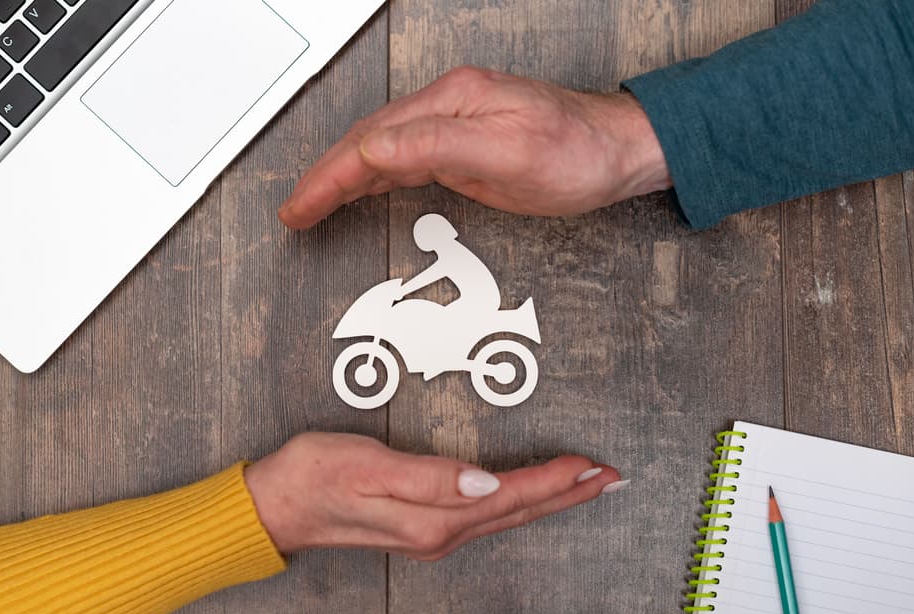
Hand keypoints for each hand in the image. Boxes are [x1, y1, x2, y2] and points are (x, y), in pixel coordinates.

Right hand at [244, 432, 625, 560]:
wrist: (278, 505)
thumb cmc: (317, 476)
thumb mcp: (368, 467)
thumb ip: (429, 477)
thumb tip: (487, 482)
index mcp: (433, 517)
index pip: (510, 494)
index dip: (555, 479)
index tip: (591, 465)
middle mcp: (440, 532)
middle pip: (519, 510)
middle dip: (569, 493)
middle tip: (611, 477)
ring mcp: (433, 534)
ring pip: (507, 515)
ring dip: (550, 499)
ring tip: (584, 484)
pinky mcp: (424, 527)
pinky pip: (487, 516)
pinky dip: (519, 502)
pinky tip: (528, 495)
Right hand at [278, 66, 670, 228]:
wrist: (618, 151)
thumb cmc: (577, 150)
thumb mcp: (508, 152)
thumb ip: (436, 147)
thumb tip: (374, 150)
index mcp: (451, 101)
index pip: (371, 142)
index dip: (329, 177)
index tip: (300, 206)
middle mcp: (447, 106)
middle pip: (366, 143)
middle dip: (325, 179)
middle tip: (295, 212)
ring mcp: (454, 124)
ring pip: (381, 151)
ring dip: (343, 179)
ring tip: (312, 206)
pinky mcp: (464, 144)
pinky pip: (405, 160)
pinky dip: (374, 178)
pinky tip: (361, 189)